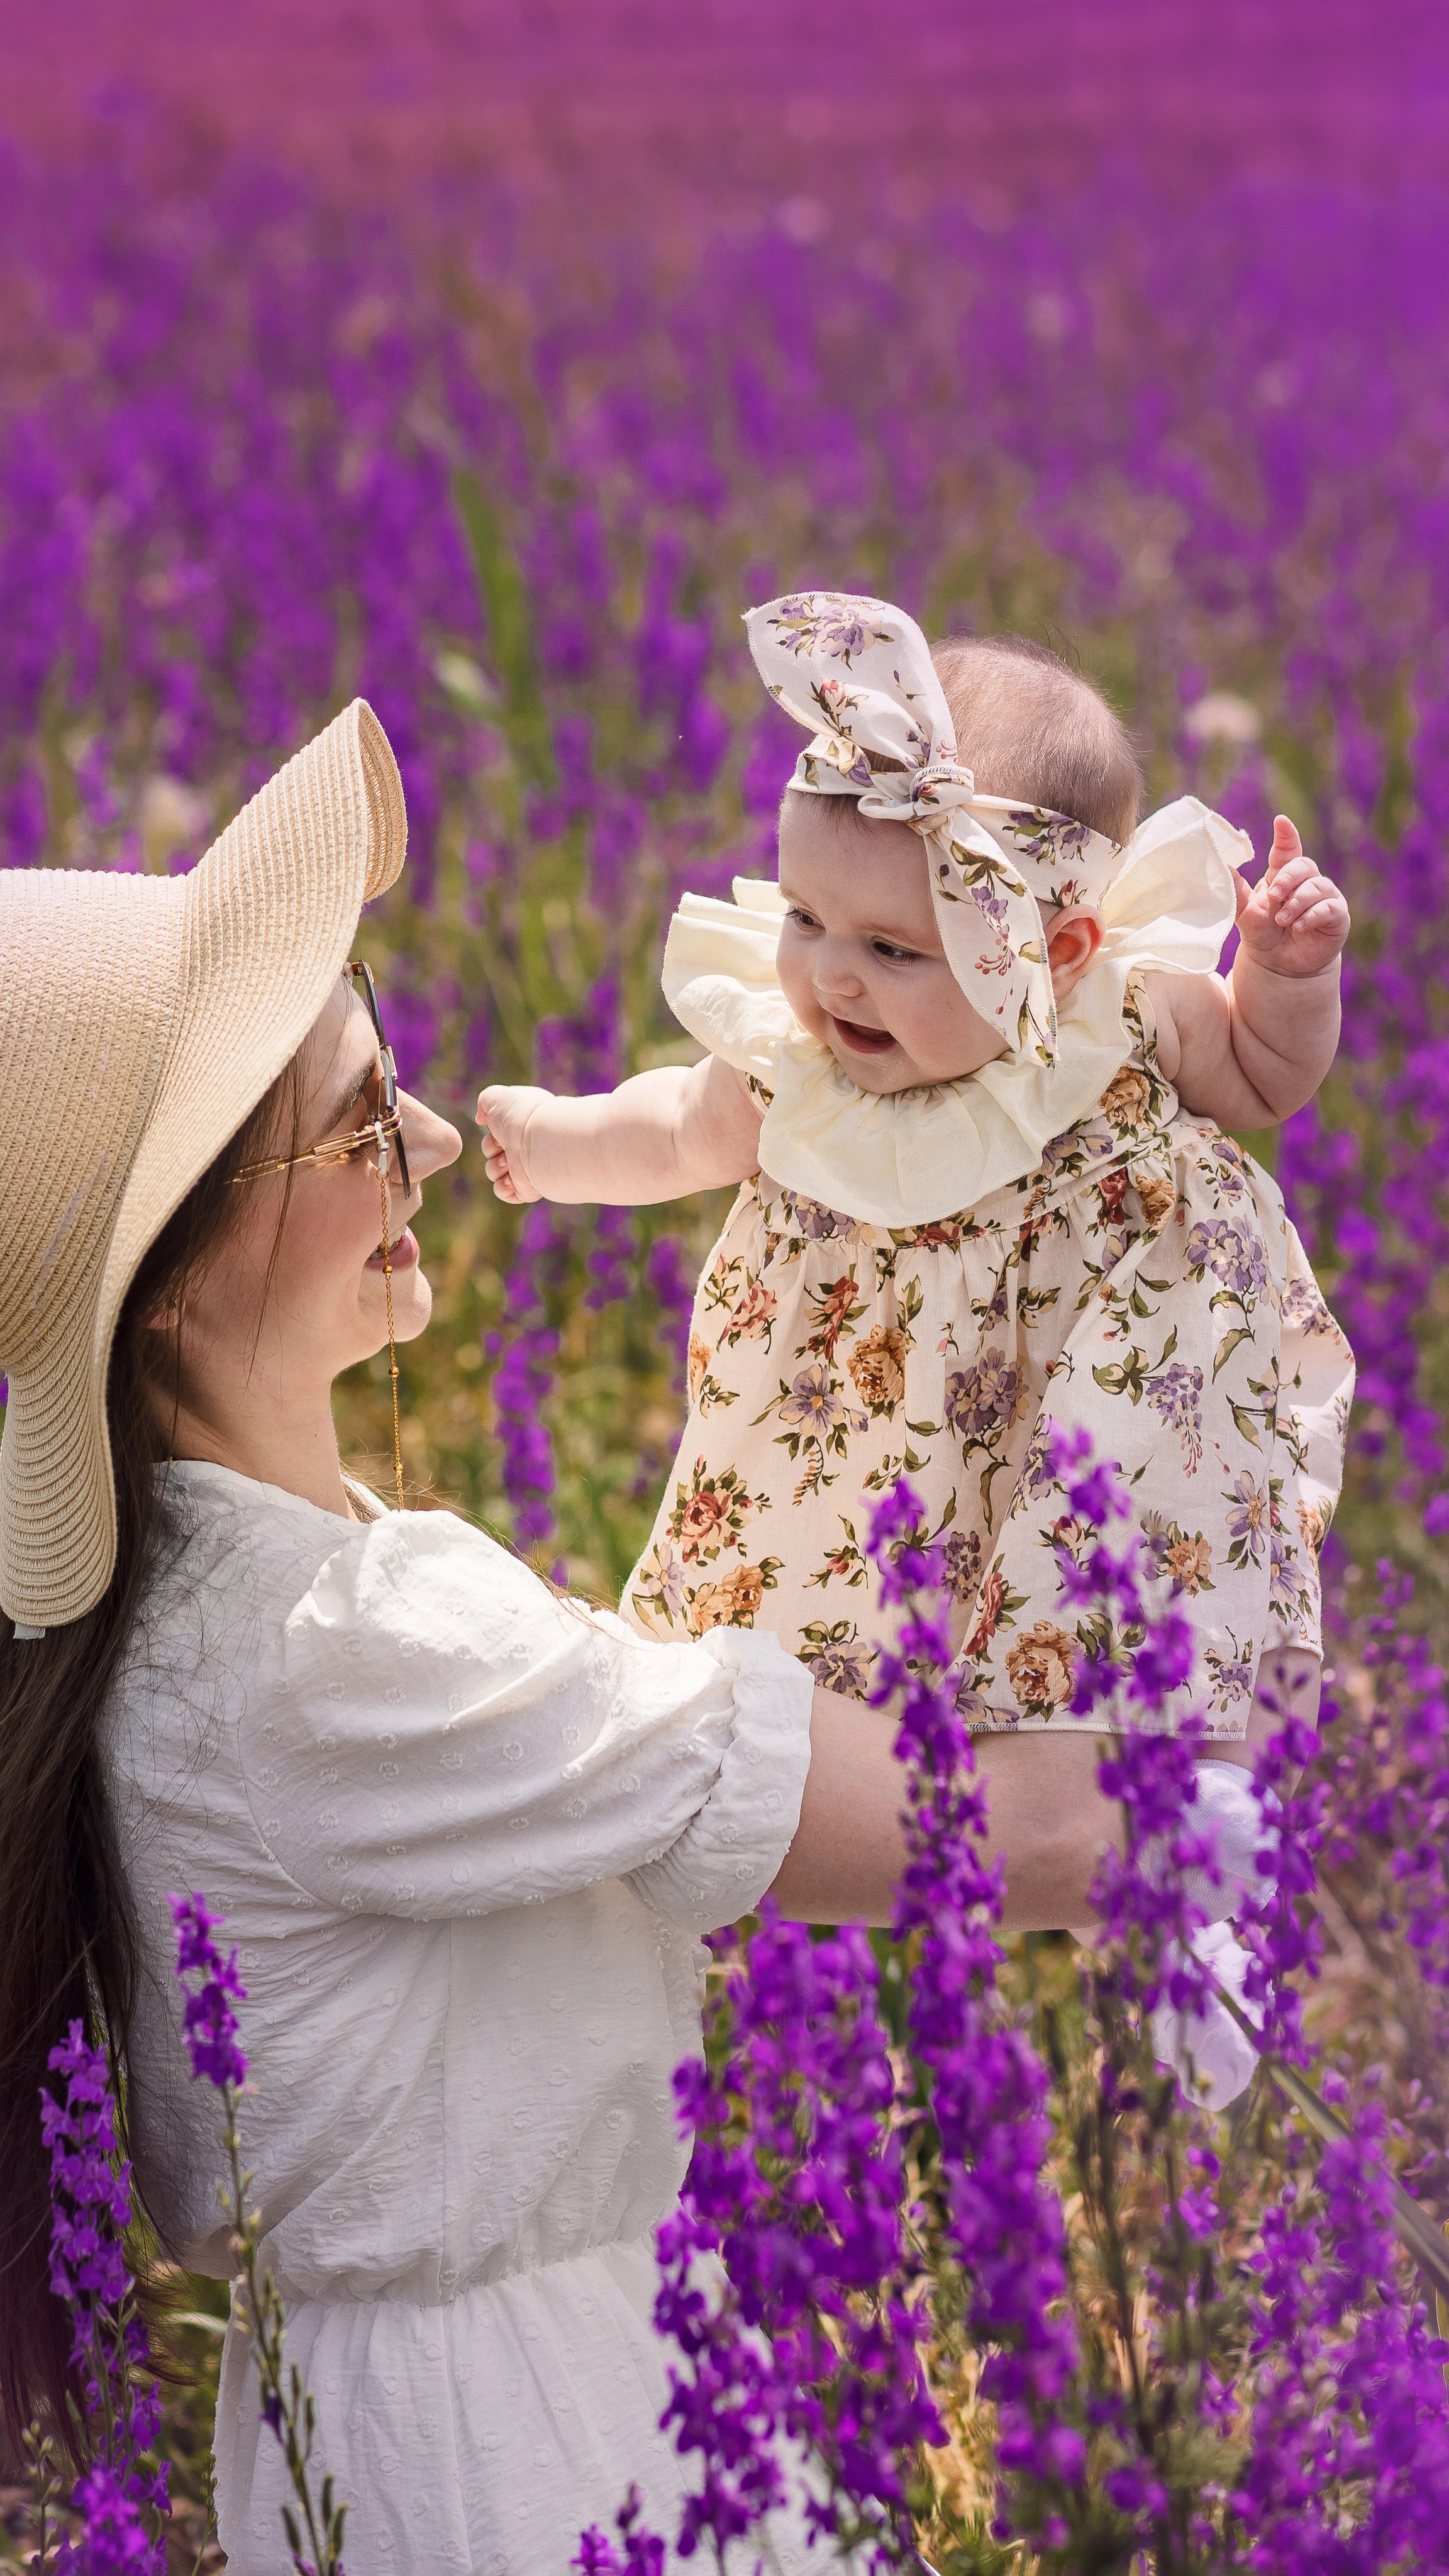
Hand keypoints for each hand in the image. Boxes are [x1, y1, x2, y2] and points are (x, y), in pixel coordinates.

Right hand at [476, 1084, 549, 1202]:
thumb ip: (485, 1101)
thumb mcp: (498, 1097)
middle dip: (491, 1148)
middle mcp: (523, 1146)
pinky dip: (502, 1187)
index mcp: (520, 1127)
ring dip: (495, 1167)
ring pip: (493, 1171)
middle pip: (491, 1151)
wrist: (538, 1141)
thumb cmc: (520, 1116)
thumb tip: (481, 1119)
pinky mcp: (525, 1188)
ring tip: (509, 1162)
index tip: (496, 1127)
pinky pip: (502, 1191)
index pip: (496, 1132)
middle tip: (504, 1146)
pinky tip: (511, 1179)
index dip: (491, 1130)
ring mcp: (524, 1167)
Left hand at [1234, 816, 1349, 978]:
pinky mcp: (1337, 915)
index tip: (1281, 821)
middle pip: (1303, 865)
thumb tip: (1219, 866)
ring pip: (1316, 887)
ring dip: (1297, 903)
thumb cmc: (1263, 933)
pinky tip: (1298, 926)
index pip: (1287, 850)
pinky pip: (1329, 908)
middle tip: (1273, 895)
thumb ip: (1236, 890)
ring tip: (1283, 920)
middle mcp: (1306, 881)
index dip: (1286, 835)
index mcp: (1283, 875)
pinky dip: (1312, 916)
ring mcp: (1324, 896)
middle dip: (1287, 878)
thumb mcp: (1246, 912)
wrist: (1280, 965)